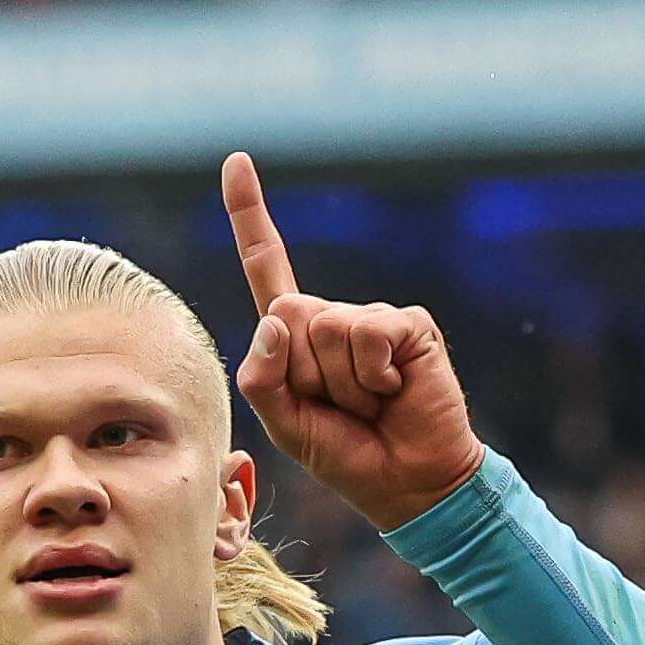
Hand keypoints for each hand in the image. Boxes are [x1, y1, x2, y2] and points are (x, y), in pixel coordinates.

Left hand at [224, 149, 483, 534]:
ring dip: (341, 382)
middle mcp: (332, 316)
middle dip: (304, 372)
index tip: (236, 161)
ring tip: (370, 403)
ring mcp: (371, 318)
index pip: (267, 266)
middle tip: (339, 405)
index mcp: (297, 335)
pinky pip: (366, 332)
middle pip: (287, 313)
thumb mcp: (283, 424)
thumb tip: (278, 316)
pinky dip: (372, 373)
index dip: (249, 215)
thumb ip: (263, 376)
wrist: (409, 483)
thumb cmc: (346, 454)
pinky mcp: (406, 324)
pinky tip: (394, 391)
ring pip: (325, 327)